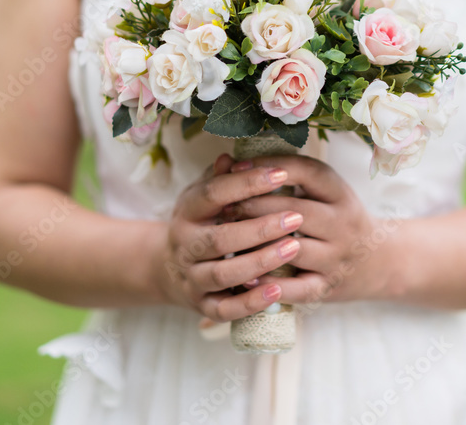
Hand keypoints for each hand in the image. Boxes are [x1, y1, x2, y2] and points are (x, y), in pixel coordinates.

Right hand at [153, 153, 306, 321]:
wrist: (170, 270)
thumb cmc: (201, 224)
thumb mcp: (203, 197)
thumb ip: (220, 178)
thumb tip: (231, 158)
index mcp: (187, 213)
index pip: (213, 195)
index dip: (246, 183)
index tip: (280, 174)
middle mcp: (185, 247)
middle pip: (219, 239)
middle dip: (259, 229)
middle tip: (295, 217)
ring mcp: (192, 279)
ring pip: (223, 274)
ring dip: (259, 262)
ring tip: (293, 247)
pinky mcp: (203, 306)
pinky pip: (226, 309)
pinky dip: (251, 301)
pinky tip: (278, 289)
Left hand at [226, 155, 400, 305]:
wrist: (378, 262)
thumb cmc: (336, 219)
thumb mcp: (323, 191)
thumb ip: (284, 175)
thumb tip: (228, 161)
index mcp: (340, 193)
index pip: (306, 172)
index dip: (271, 167)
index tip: (238, 167)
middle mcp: (342, 224)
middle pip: (295, 210)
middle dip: (255, 205)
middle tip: (225, 205)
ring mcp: (336, 258)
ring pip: (293, 249)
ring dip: (258, 243)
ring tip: (228, 238)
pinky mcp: (327, 287)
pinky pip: (297, 289)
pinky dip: (271, 286)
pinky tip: (246, 280)